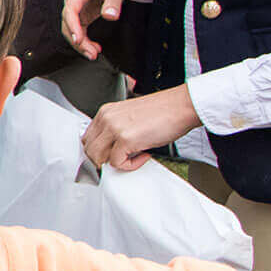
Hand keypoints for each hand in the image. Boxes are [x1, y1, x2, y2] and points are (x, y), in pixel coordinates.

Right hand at [61, 0, 135, 60]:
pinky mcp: (84, 13)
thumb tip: (110, 16)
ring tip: (93, 53)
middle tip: (91, 53)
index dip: (73, 27)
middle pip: (67, 24)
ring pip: (71, 29)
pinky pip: (79, 29)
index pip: (69, 12)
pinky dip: (85, 39)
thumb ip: (113, 2)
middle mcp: (74, 0)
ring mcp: (78, 8)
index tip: (79, 39)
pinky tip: (94, 47)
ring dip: (80, 43)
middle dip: (77, 40)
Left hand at [81, 87, 200, 171]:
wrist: (182, 106)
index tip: (108, 157)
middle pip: (89, 149)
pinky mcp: (126, 139)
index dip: (97, 151)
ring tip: (133, 157)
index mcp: (106, 112)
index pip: (88, 138)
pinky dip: (130, 165)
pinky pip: (117, 163)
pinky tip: (144, 155)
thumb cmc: (164, 112)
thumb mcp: (130, 117)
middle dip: (103, 160)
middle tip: (121, 160)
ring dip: (115, 163)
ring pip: (97, 157)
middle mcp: (107, 118)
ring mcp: (114, 128)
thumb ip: (116, 130)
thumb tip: (111, 149)